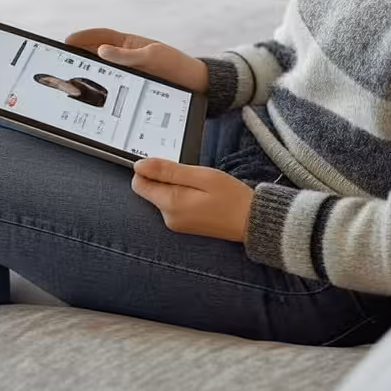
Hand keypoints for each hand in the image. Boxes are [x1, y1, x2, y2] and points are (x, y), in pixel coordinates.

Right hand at [64, 28, 207, 92]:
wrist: (195, 85)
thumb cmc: (176, 65)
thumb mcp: (153, 57)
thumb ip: (128, 55)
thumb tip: (102, 50)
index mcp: (130, 43)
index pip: (102, 36)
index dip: (83, 37)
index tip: (67, 40)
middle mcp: (125, 57)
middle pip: (96, 54)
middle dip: (78, 55)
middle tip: (60, 60)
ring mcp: (127, 72)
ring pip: (101, 71)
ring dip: (86, 72)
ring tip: (68, 77)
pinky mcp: (130, 88)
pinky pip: (110, 86)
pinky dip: (99, 88)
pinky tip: (89, 95)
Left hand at [131, 158, 254, 241]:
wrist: (252, 221)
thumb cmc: (231, 198)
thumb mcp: (201, 176)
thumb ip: (168, 171)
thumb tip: (140, 166)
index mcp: (170, 204)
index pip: (139, 184)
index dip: (150, 169)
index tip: (170, 164)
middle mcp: (168, 217)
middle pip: (151, 189)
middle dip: (166, 177)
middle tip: (192, 174)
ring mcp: (176, 223)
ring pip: (163, 195)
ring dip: (177, 185)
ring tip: (201, 185)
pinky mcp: (184, 225)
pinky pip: (174, 204)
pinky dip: (184, 194)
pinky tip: (202, 194)